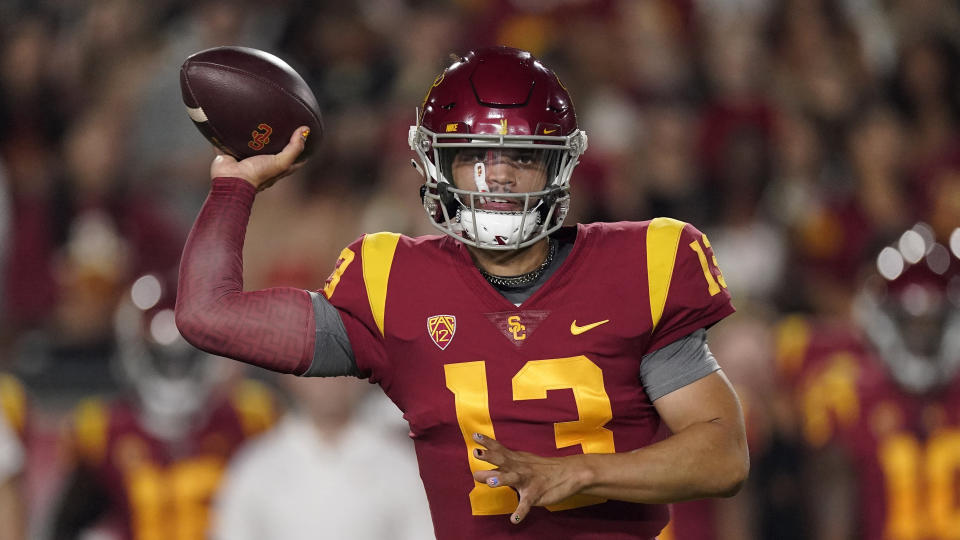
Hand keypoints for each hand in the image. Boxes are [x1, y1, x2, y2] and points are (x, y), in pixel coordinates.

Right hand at [210, 126, 309, 190]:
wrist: (231, 179)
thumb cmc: (257, 174)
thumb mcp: (281, 162)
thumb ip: (294, 148)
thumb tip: (305, 129)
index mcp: (276, 169)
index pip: (294, 160)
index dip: (301, 151)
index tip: (306, 138)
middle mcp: (262, 164)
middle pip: (273, 151)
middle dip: (277, 140)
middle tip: (281, 124)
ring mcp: (246, 159)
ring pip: (252, 145)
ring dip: (254, 135)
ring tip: (259, 118)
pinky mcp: (231, 154)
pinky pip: (232, 141)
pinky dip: (233, 133)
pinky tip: (235, 120)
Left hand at [471, 433, 589, 524]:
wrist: (569, 473)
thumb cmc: (540, 468)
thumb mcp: (521, 462)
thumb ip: (501, 466)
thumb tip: (477, 473)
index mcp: (515, 460)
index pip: (500, 449)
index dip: (487, 443)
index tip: (475, 436)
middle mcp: (520, 467)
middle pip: (503, 460)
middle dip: (490, 457)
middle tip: (476, 453)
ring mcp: (528, 480)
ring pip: (513, 478)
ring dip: (501, 480)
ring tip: (491, 483)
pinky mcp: (536, 494)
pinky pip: (526, 504)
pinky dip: (520, 512)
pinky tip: (513, 520)